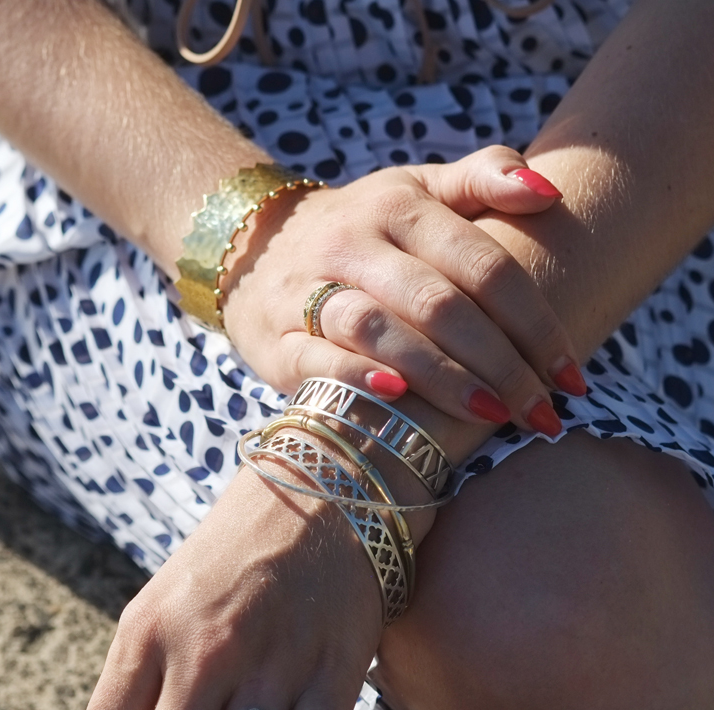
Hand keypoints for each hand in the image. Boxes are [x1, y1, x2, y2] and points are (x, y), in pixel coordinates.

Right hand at [223, 146, 585, 435]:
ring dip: (441, 377)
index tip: (570, 373)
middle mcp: (353, 243)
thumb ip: (482, 178)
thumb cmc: (364, 230)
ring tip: (492, 415)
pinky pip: (317, 358)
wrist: (255, 250)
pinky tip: (398, 398)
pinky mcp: (276, 339)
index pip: (482, 264)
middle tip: (542, 413)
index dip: (533, 321)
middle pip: (438, 303)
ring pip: (379, 329)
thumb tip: (550, 193)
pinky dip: (357, 376)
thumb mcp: (416, 189)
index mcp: (399, 206)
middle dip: (500, 362)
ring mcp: (308, 290)